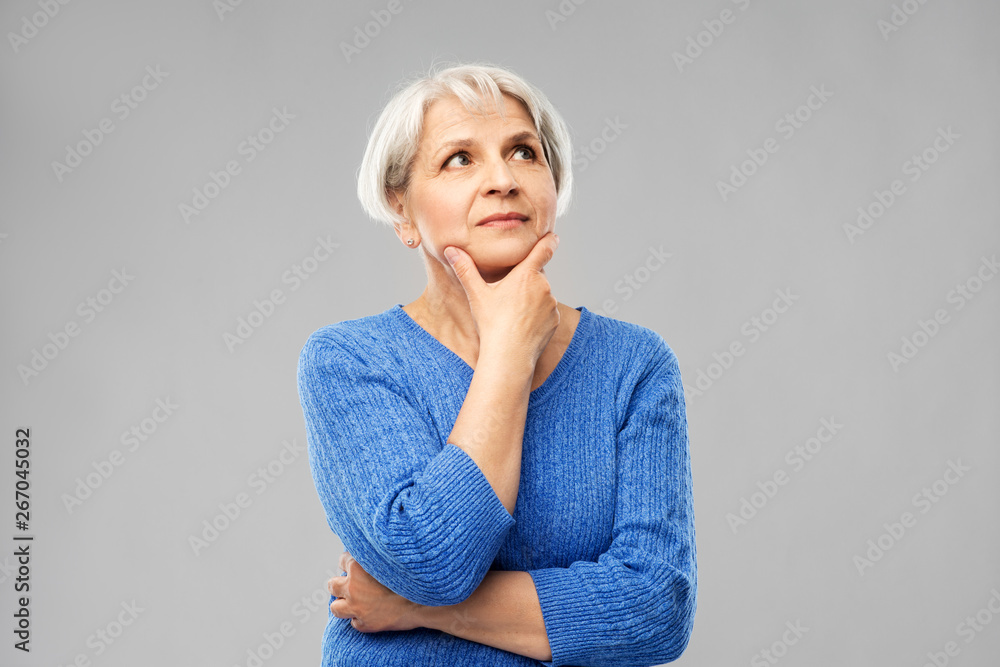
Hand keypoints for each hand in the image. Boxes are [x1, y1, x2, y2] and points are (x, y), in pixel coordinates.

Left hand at [329, 551, 420, 632]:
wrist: (423, 603)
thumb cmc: (409, 579)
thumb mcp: (390, 561)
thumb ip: (376, 557)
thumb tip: (370, 550)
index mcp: (358, 567)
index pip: (342, 561)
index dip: (349, 564)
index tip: (355, 566)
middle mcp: (353, 587)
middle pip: (332, 585)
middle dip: (340, 585)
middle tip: (351, 586)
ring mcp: (356, 608)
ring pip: (335, 608)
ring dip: (343, 604)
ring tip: (353, 602)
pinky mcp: (364, 624)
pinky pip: (354, 622)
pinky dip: (361, 618)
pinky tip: (371, 614)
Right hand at [444, 232, 560, 366]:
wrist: (509, 355)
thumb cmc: (492, 324)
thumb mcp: (477, 294)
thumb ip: (466, 269)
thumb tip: (451, 250)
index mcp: (526, 274)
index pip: (544, 249)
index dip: (549, 240)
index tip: (553, 236)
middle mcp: (544, 286)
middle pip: (537, 275)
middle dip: (526, 280)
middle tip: (509, 294)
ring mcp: (551, 304)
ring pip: (542, 294)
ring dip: (532, 298)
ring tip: (513, 313)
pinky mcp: (555, 321)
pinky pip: (547, 312)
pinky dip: (538, 314)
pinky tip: (523, 324)